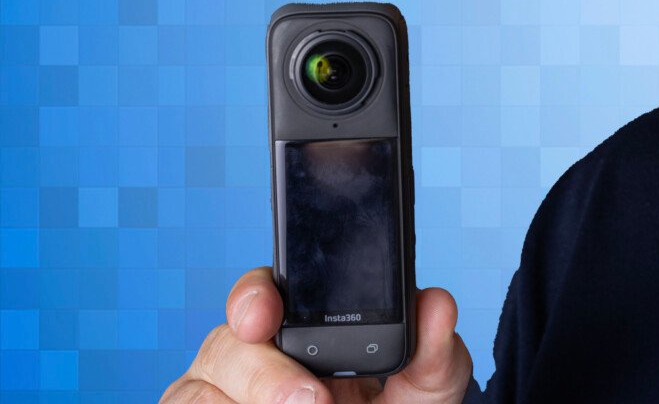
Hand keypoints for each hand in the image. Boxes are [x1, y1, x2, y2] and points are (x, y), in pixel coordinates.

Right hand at [161, 266, 473, 402]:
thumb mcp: (425, 389)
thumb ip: (434, 352)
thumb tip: (436, 304)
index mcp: (298, 323)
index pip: (261, 291)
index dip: (254, 296)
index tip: (266, 316)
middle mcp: (248, 355)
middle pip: (224, 345)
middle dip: (261, 373)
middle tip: (310, 400)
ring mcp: (218, 395)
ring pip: (197, 393)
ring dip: (248, 401)